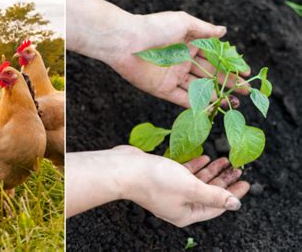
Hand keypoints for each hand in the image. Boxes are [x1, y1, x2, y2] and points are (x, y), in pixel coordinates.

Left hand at [108, 11, 249, 106]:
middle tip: (246, 93)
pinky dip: (197, 106)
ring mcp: (172, 76)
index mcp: (188, 45)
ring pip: (199, 89)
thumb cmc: (154, 27)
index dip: (231, 66)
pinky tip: (213, 110)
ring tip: (234, 104)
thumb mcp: (184, 23)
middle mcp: (182, 62)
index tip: (247, 74)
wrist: (127, 42)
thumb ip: (204, 30)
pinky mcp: (162, 89)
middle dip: (228, 84)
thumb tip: (224, 31)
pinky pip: (182, 100)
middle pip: (210, 75)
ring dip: (216, 97)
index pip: (214, 58)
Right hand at [114, 146, 248, 226]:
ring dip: (211, 171)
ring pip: (196, 182)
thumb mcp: (191, 187)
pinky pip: (184, 174)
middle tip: (237, 168)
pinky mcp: (162, 178)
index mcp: (185, 214)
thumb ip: (214, 195)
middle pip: (207, 193)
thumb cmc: (155, 180)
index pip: (216, 206)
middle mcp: (178, 205)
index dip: (232, 194)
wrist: (125, 169)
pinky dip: (195, 166)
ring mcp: (169, 191)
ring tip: (223, 159)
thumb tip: (235, 204)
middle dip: (223, 180)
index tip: (246, 182)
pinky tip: (204, 157)